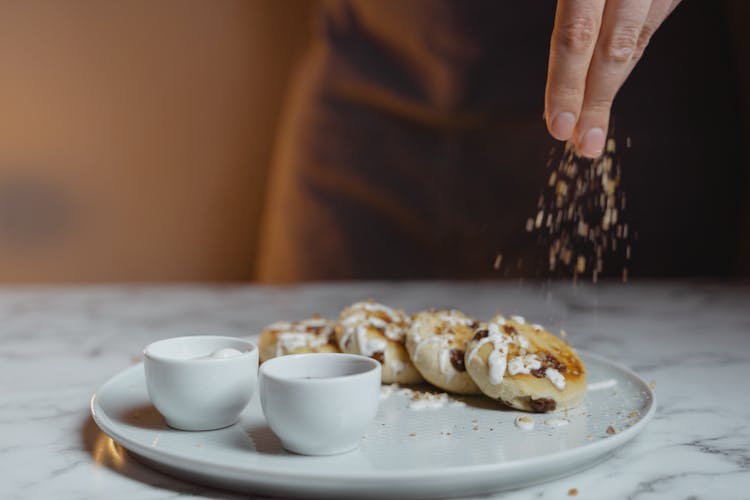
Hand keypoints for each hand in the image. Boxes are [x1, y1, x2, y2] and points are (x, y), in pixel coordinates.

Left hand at [544, 0, 680, 156]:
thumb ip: (568, 16)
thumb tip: (556, 73)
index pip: (576, 36)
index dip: (566, 85)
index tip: (560, 127)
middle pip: (612, 49)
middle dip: (596, 102)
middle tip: (585, 145)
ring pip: (635, 41)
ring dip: (612, 87)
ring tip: (594, 128)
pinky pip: (647, 25)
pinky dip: (626, 57)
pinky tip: (608, 81)